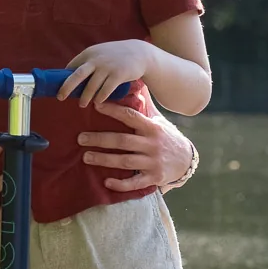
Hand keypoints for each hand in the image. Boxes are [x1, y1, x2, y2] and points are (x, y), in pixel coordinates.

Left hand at [59, 39, 153, 106]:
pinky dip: (100, 97)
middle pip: (77, 75)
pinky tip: (97, 102)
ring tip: (82, 104)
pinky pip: (106, 90)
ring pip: (91, 86)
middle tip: (60, 97)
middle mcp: (96, 59)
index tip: (58, 87)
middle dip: (66, 87)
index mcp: (89, 53)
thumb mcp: (100, 53)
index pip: (72, 65)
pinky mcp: (118, 75)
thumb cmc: (116, 55)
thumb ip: (88, 61)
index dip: (64, 77)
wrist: (140, 53)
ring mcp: (107, 67)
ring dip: (85, 97)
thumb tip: (71, 75)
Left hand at [77, 99, 194, 192]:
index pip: (130, 116)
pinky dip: (121, 184)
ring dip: (104, 159)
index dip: (113, 110)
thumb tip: (136, 84)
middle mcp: (152, 144)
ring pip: (125, 161)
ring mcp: (153, 162)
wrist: (187, 160)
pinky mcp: (153, 178)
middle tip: (81, 138)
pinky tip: (106, 182)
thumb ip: (145, 106)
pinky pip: (135, 182)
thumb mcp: (158, 120)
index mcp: (152, 127)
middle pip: (123, 140)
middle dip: (100, 139)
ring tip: (86, 157)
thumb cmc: (166, 137)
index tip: (96, 105)